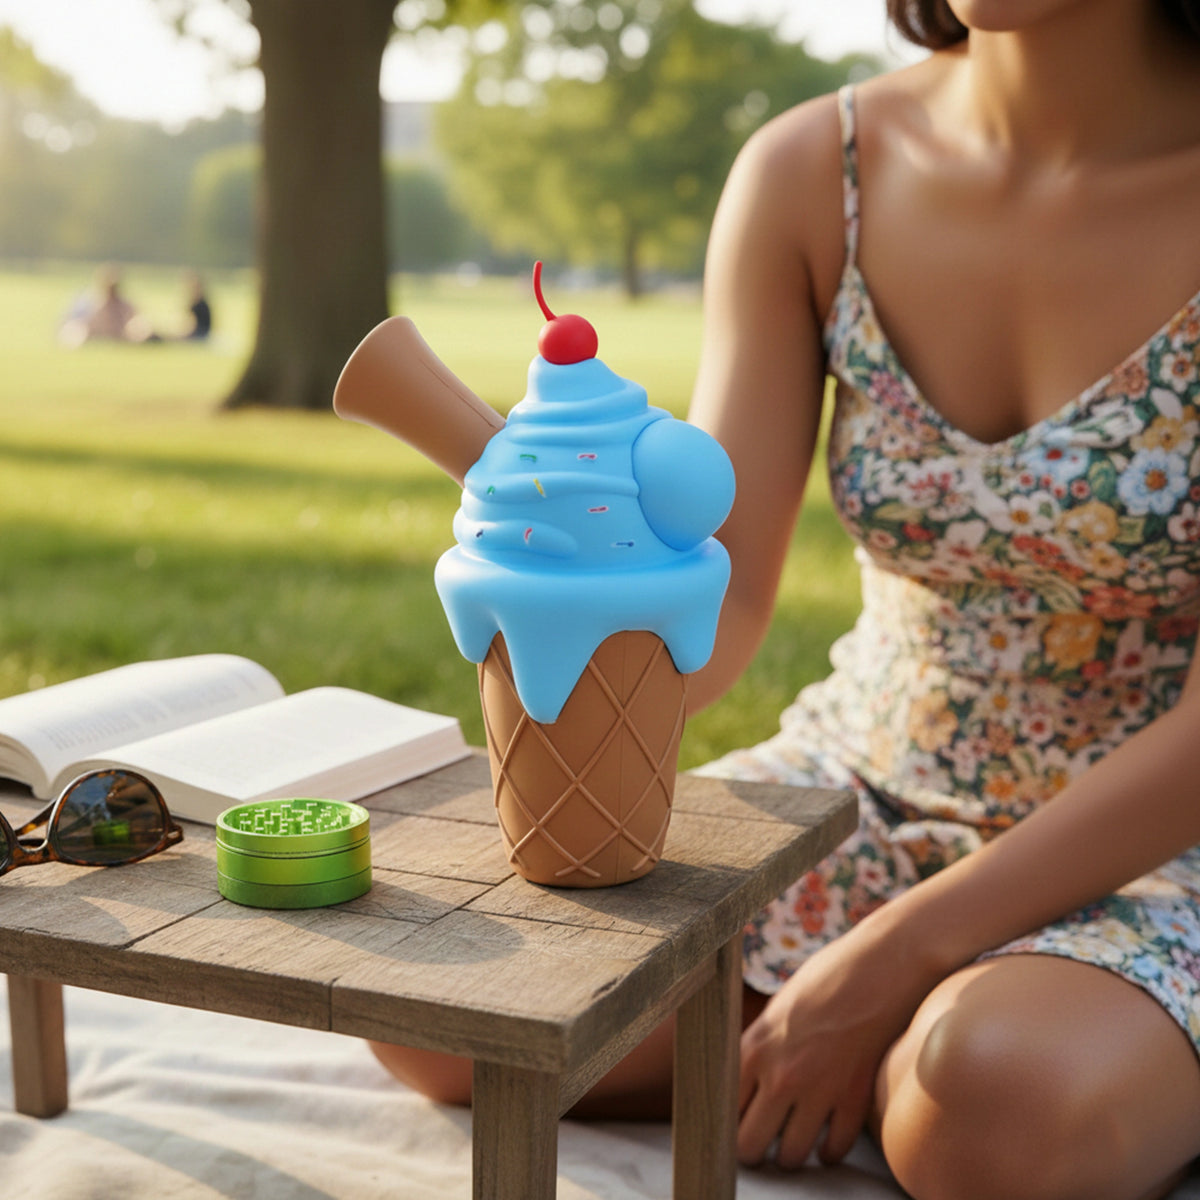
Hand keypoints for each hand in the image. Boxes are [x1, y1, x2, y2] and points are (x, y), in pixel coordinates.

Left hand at [737, 912, 938, 1167]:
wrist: (882, 964)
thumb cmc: (827, 977)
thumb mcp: (779, 1007)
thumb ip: (760, 1046)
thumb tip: (744, 1081)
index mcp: (755, 1046)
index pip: (723, 1110)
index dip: (727, 1122)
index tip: (736, 1122)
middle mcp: (781, 1074)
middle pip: (749, 1145)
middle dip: (753, 1149)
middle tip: (762, 1140)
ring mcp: (819, 1089)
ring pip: (790, 1157)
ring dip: (791, 1153)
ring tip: (793, 1141)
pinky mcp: (854, 1098)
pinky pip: (834, 1149)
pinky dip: (829, 1151)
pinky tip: (827, 1139)